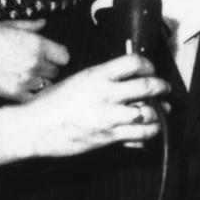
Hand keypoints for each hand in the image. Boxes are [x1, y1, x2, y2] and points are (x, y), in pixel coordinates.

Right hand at [0, 20, 69, 101]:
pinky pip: (34, 97)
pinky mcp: (18, 93)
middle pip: (55, 71)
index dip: (58, 57)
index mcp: (38, 45)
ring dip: (40, 82)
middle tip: (35, 67)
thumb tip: (44, 23)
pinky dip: (32, 95)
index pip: (64, 56)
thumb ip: (30, 26)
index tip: (51, 57)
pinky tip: (24, 89)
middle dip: (48, 69)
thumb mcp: (9, 25)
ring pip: (46, 85)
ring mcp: (28, 79)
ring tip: (27, 77)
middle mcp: (37, 63)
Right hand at [0, 54, 168, 162]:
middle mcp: (107, 93)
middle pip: (148, 86)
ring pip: (150, 113)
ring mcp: (110, 116)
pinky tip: (148, 132)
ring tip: (162, 113)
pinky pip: (140, 136)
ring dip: (160, 114)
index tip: (150, 70)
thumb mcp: (76, 82)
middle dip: (161, 87)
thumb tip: (119, 81)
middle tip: (164, 89)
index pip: (134, 62)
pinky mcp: (109, 137)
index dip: (148, 65)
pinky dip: (148, 134)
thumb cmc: (49, 105)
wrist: (34, 128)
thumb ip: (99, 80)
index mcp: (97, 75)